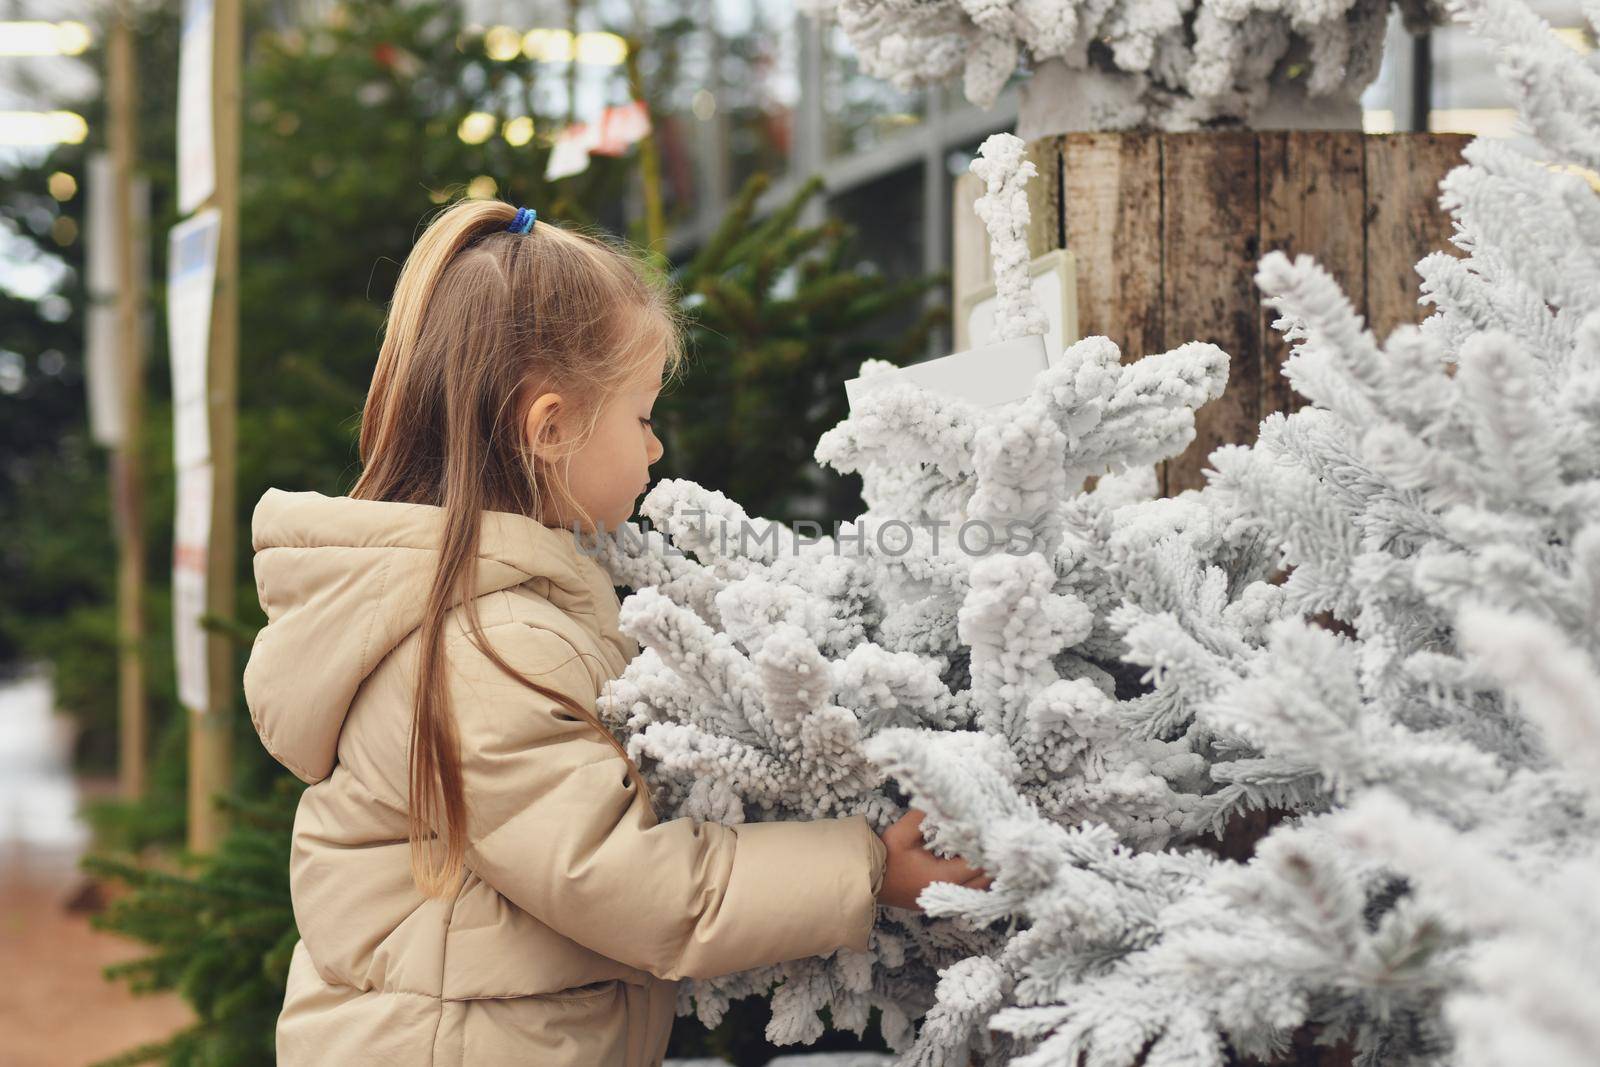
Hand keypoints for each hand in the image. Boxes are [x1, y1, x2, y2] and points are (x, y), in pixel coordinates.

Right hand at [876, 808, 991, 911]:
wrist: (863, 880)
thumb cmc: (884, 857)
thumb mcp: (902, 832)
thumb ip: (925, 816)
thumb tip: (945, 801)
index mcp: (944, 877)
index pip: (979, 862)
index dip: (986, 845)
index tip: (990, 827)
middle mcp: (949, 892)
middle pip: (986, 879)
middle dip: (991, 859)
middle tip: (991, 836)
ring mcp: (944, 900)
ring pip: (979, 888)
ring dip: (984, 870)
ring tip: (983, 848)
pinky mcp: (938, 899)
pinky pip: (967, 892)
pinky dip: (974, 878)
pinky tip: (970, 860)